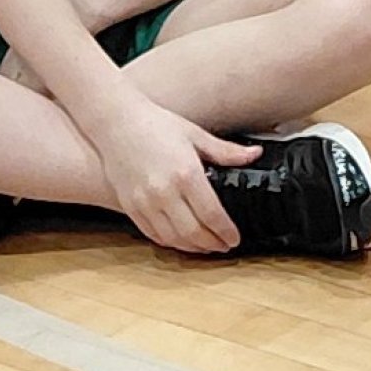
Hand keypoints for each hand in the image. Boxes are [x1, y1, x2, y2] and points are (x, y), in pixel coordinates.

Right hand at [81, 89, 255, 254]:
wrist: (116, 123)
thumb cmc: (156, 125)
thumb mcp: (195, 135)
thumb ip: (226, 151)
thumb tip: (254, 154)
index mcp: (186, 174)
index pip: (212, 214)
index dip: (226, 231)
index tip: (235, 238)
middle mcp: (164, 192)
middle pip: (193, 232)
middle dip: (212, 244)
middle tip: (224, 246)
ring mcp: (144, 202)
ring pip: (172, 238)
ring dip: (192, 247)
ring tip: (205, 247)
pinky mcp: (129, 206)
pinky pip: (151, 233)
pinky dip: (169, 242)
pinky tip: (180, 241)